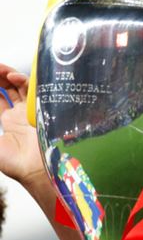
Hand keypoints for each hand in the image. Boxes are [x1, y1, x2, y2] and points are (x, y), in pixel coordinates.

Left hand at [0, 64, 46, 185]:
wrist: (37, 169)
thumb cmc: (15, 163)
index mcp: (9, 122)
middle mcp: (22, 114)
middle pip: (10, 88)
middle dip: (0, 78)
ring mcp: (32, 109)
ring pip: (21, 86)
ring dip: (9, 75)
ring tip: (1, 70)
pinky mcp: (41, 107)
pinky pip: (33, 89)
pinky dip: (23, 80)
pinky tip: (12, 76)